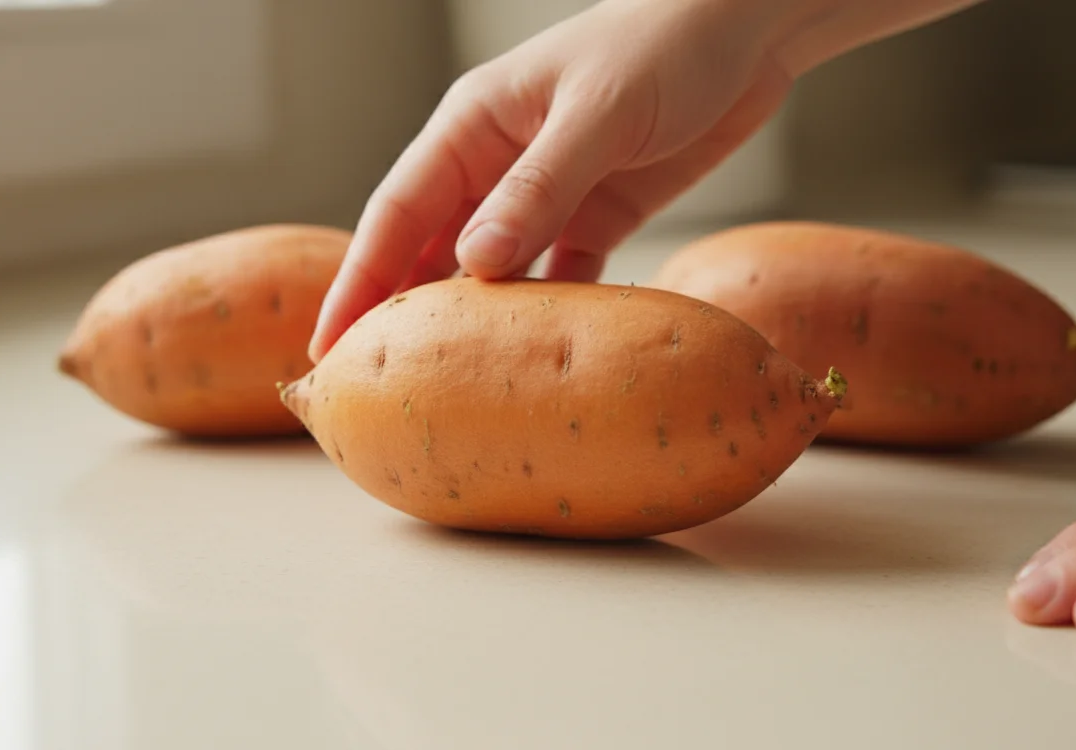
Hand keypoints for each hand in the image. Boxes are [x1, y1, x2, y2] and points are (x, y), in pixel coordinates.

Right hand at [307, 0, 797, 361]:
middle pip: (433, 251)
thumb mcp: (595, 114)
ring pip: (494, 272)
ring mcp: (548, 194)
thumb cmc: (661, 44)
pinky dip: (550, 313)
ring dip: (475, 323)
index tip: (330, 346)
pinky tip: (537, 355)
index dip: (360, 281)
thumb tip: (474, 265)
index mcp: (472, 127)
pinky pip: (563, 276)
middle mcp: (498, 165)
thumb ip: (537, 189)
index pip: (396, 213)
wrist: (745, 28)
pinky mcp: (600, 215)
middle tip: (376, 385)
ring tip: (449, 388)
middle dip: (403, 314)